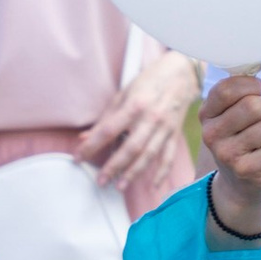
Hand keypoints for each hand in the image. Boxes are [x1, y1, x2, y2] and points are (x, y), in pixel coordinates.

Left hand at [77, 49, 199, 192]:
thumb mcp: (124, 93)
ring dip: (134, 173)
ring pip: (149, 155)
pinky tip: (153, 185)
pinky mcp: (174, 134)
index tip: (79, 157)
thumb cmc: (149, 81)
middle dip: (114, 166)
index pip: (108, 130)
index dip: (92, 145)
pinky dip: (162, 172)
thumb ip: (106, 118)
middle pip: (130, 148)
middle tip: (100, 180)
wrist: (181, 73)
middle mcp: (150, 118)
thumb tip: (85, 137)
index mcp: (134, 105)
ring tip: (120, 186)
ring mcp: (164, 128)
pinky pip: (168, 157)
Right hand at [198, 70, 260, 239]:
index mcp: (206, 115)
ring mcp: (226, 154)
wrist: (239, 186)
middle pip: (253, 105)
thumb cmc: (242, 141)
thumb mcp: (231, 116)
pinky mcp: (244, 171)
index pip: (227, 88)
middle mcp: (211, 134)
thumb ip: (239, 94)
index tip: (259, 90)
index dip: (251, 85)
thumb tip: (257, 75)